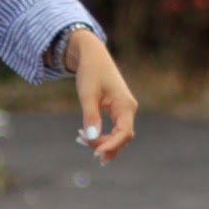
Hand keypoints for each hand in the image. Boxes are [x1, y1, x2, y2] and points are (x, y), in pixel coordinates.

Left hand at [66, 32, 137, 162]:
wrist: (92, 55)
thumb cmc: (90, 72)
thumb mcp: (87, 94)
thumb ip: (90, 116)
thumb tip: (91, 138)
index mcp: (125, 105)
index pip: (124, 133)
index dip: (111, 146)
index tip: (95, 153)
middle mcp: (128, 109)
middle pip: (122, 138)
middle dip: (104, 145)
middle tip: (81, 143)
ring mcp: (124, 110)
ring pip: (118, 135)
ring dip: (102, 142)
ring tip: (80, 140)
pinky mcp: (117, 110)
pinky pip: (114, 129)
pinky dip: (101, 136)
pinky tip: (86, 137)